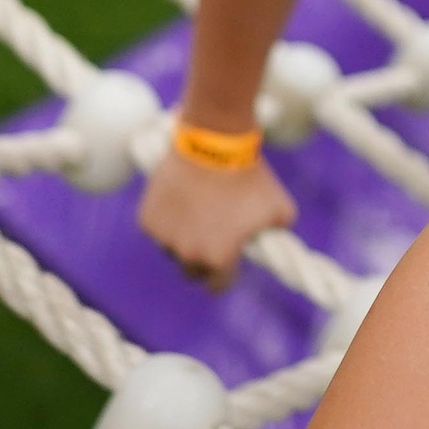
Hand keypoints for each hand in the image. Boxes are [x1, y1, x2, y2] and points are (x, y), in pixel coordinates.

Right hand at [140, 147, 295, 288]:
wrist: (215, 142)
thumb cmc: (251, 177)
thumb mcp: (281, 209)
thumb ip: (278, 232)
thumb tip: (276, 241)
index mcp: (219, 259)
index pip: (218, 286)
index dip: (225, 275)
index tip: (227, 262)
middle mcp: (188, 255)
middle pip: (192, 271)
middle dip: (202, 259)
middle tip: (211, 235)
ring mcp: (164, 237)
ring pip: (172, 248)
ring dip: (182, 237)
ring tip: (197, 209)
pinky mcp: (147, 219)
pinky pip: (156, 228)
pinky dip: (165, 219)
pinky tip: (180, 198)